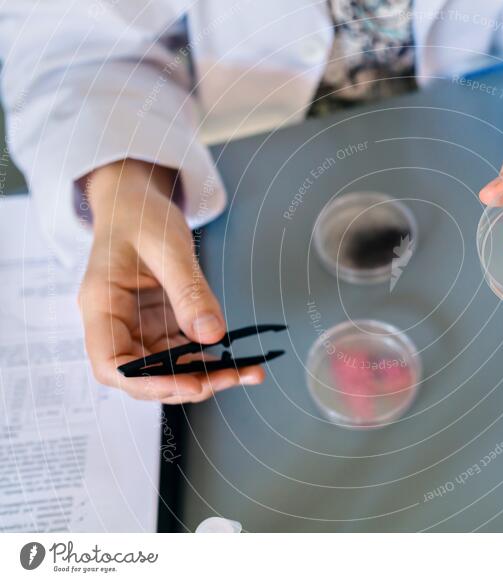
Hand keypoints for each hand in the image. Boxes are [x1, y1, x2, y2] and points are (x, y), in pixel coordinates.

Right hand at [79, 159, 264, 402]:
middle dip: (187, 383)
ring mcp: (139, 327)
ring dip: (205, 376)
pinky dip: (210, 359)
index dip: (147, 383)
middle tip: (231, 377)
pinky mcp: (160, 324)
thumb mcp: (168, 247)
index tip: (190, 384)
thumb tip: (211, 334)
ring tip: (247, 372)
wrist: (137, 201)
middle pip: (144, 374)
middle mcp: (117, 324)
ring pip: (168, 368)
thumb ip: (189, 291)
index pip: (111, 364)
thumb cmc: (141, 216)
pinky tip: (240, 362)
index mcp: (101, 305)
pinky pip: (183, 351)